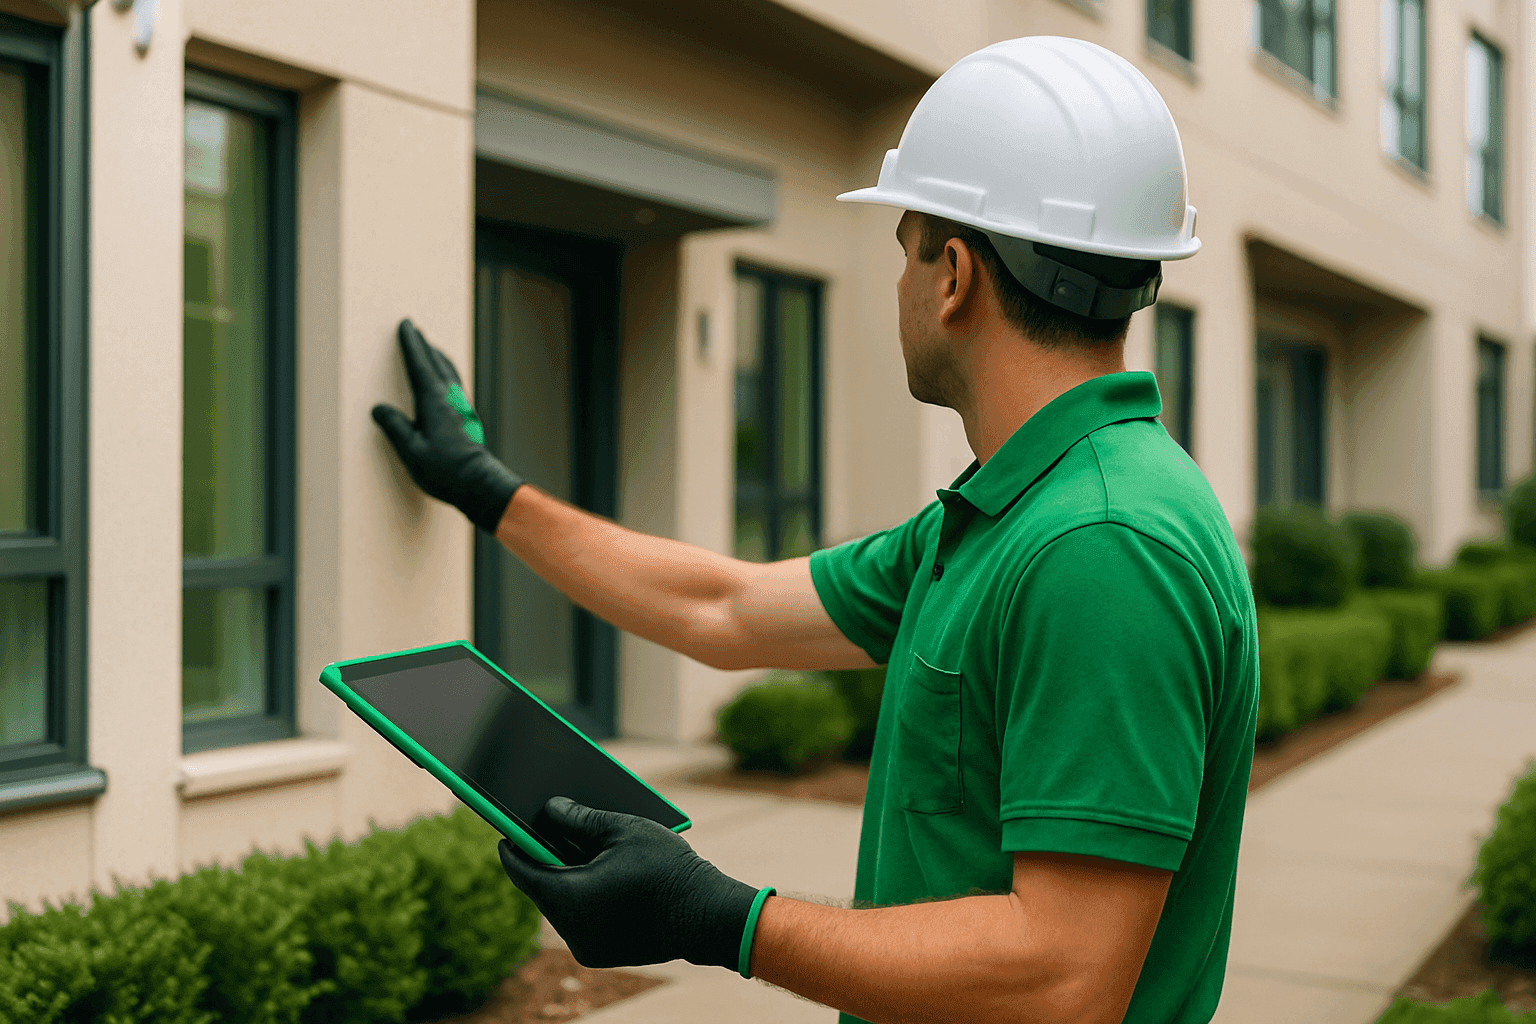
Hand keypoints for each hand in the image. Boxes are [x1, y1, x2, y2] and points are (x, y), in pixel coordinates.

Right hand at [371, 319, 523, 533]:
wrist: (478, 483)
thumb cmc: (444, 470)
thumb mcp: (411, 451)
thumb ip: (394, 427)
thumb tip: (379, 409)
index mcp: (433, 401)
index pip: (419, 365)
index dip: (412, 345)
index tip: (406, 326)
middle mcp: (450, 399)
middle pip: (436, 363)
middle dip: (424, 345)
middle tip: (414, 328)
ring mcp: (461, 407)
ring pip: (449, 372)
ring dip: (437, 357)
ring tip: (430, 348)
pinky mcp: (466, 417)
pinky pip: (455, 385)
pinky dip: (446, 373)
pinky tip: (445, 380)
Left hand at [498, 796, 766, 971]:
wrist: (708, 916)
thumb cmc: (669, 868)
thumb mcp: (623, 829)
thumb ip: (580, 818)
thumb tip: (550, 809)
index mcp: (571, 897)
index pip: (522, 871)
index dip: (512, 847)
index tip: (506, 829)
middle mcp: (572, 929)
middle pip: (542, 889)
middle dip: (543, 860)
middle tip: (545, 832)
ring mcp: (586, 946)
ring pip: (560, 906)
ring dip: (564, 879)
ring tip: (574, 850)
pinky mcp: (601, 953)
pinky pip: (578, 920)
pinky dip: (581, 898)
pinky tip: (595, 874)